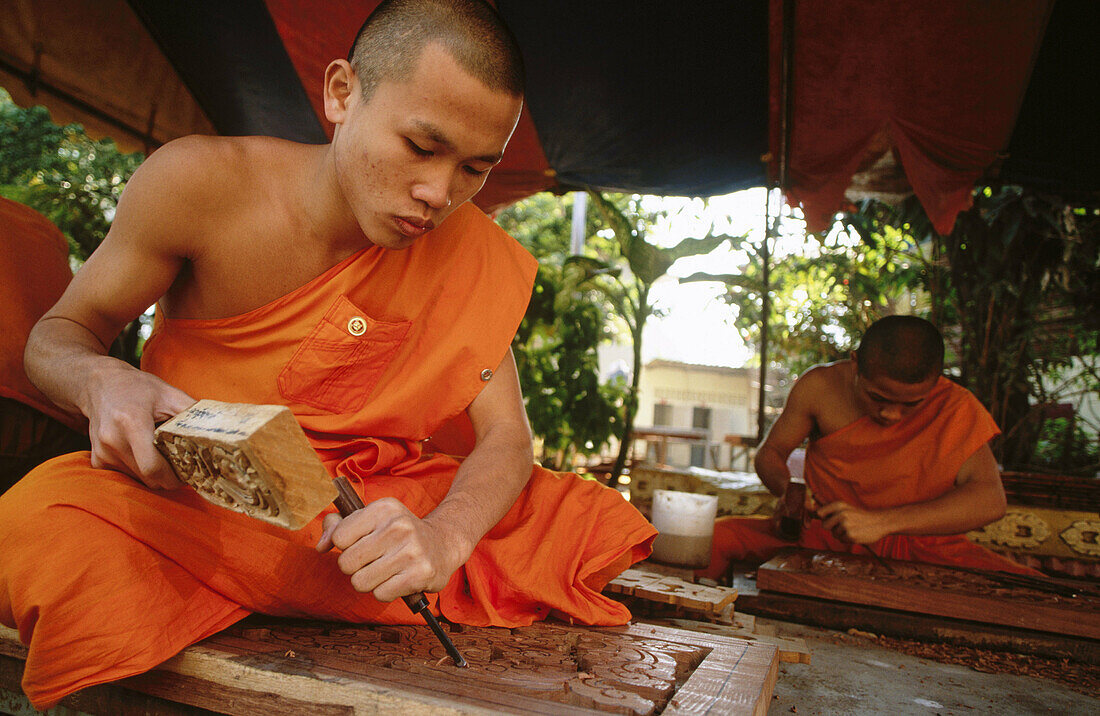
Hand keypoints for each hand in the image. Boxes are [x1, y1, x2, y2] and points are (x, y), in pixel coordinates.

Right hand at [84, 361, 194, 488]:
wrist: (99, 384)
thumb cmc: (138, 387)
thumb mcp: (169, 393)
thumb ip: (192, 412)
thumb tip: (220, 427)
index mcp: (131, 422)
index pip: (153, 467)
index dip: (175, 477)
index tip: (190, 472)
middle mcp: (112, 440)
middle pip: (149, 478)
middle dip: (169, 478)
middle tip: (184, 466)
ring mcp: (102, 453)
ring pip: (139, 480)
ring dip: (155, 474)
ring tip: (164, 455)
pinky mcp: (97, 460)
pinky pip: (126, 476)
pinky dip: (140, 471)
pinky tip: (145, 453)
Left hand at [315, 497, 466, 601]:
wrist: (444, 543)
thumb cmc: (399, 533)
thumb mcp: (373, 519)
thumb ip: (340, 527)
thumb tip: (320, 546)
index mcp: (384, 508)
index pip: (340, 537)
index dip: (346, 546)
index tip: (361, 544)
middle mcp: (399, 526)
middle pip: (347, 563)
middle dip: (355, 567)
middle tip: (373, 561)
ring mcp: (411, 551)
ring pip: (360, 582)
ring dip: (368, 582)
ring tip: (385, 571)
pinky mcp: (420, 575)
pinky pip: (380, 594)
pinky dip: (385, 591)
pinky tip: (398, 579)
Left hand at [818, 501, 889, 543]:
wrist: (879, 522)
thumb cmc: (860, 516)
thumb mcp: (846, 508)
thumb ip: (831, 511)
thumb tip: (814, 514)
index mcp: (839, 505)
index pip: (819, 513)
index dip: (820, 517)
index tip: (822, 520)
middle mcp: (841, 514)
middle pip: (825, 526)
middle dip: (832, 528)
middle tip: (843, 525)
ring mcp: (845, 525)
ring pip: (834, 534)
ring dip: (841, 534)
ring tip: (852, 529)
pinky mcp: (850, 535)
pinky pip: (841, 540)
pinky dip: (847, 539)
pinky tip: (855, 534)